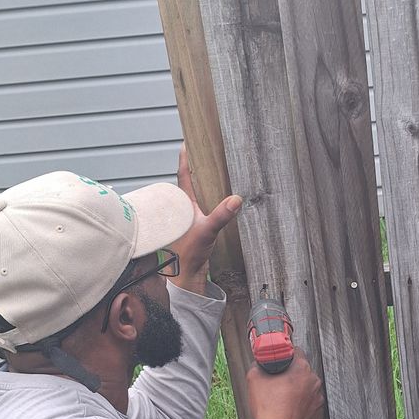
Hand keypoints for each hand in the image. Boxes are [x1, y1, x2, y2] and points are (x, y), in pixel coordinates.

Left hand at [169, 144, 241, 293]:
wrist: (186, 275)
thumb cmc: (189, 253)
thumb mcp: (208, 230)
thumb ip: (222, 214)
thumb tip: (236, 199)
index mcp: (181, 204)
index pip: (183, 176)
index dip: (185, 159)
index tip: (186, 143)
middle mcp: (182, 209)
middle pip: (186, 183)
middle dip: (193, 170)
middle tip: (202, 154)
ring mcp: (187, 218)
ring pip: (192, 196)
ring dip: (199, 186)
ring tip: (210, 174)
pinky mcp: (194, 228)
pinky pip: (199, 208)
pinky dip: (206, 201)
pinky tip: (215, 201)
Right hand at [247, 351, 324, 418]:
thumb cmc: (268, 408)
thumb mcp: (254, 378)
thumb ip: (258, 364)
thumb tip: (260, 362)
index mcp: (301, 369)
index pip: (297, 352)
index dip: (286, 355)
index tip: (281, 360)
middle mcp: (314, 381)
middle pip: (303, 370)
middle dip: (292, 374)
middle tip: (279, 382)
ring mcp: (318, 398)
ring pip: (307, 387)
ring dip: (298, 389)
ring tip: (283, 397)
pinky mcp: (318, 412)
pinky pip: (310, 403)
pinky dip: (302, 404)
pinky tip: (290, 407)